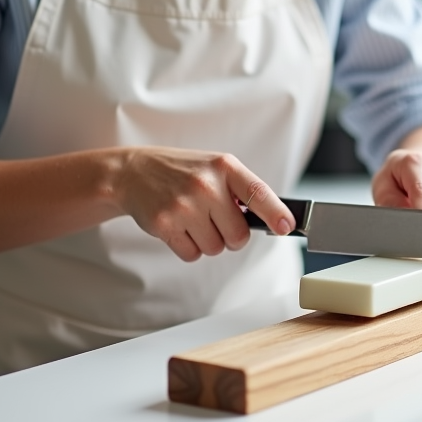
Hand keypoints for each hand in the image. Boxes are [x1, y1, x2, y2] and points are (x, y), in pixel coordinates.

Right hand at [112, 148, 293, 261]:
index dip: (275, 213)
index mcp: (224, 166)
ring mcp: (184, 205)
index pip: (258, 193)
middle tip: (218, 222)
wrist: (134, 172)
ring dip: (208, 242)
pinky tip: (178, 226)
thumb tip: (272, 221)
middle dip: (232, 236)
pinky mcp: (164, 223)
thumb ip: (241, 190)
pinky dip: (188, 247)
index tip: (286, 227)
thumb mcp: (214, 168)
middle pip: (238, 235)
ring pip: (215, 248)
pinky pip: (192, 254)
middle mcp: (205, 184)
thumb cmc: (183, 172)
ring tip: (193, 219)